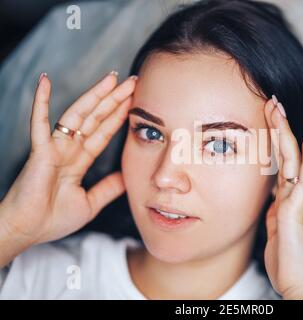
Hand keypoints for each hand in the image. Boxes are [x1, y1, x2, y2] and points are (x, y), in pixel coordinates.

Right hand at [0, 71, 135, 247]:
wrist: (28, 231)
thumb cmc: (52, 219)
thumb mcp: (91, 202)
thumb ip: (108, 188)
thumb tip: (127, 178)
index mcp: (80, 160)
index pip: (104, 132)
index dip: (119, 116)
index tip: (135, 100)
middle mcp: (69, 149)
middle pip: (96, 118)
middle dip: (114, 99)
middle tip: (132, 80)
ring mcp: (55, 147)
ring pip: (78, 115)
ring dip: (94, 95)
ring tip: (111, 78)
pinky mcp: (40, 151)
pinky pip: (40, 123)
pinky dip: (40, 102)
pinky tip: (44, 81)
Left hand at [263, 96, 302, 299]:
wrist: (302, 286)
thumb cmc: (290, 263)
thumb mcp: (276, 232)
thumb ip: (274, 214)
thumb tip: (271, 202)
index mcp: (286, 201)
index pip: (281, 164)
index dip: (274, 142)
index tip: (267, 120)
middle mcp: (295, 196)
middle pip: (287, 155)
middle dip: (279, 128)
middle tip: (272, 102)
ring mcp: (299, 202)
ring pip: (294, 161)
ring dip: (286, 134)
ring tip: (280, 108)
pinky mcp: (298, 212)